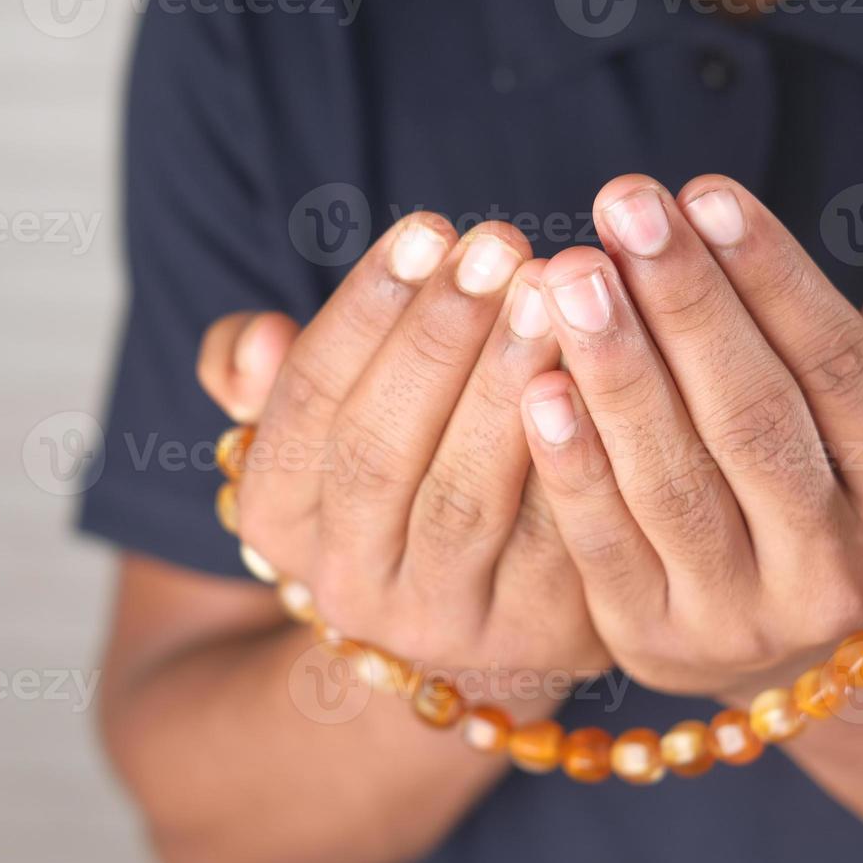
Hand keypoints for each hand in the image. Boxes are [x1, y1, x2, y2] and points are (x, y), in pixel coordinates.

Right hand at [197, 215, 610, 683]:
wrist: (470, 610)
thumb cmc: (392, 472)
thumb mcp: (311, 424)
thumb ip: (260, 372)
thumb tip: (262, 339)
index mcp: (276, 519)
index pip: (308, 402)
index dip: (365, 312)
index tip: (428, 230)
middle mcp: (344, 584)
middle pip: (378, 452)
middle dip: (440, 339)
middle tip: (499, 244)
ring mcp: (438, 620)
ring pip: (463, 498)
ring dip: (506, 386)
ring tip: (553, 291)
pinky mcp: (531, 632)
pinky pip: (553, 538)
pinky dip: (575, 454)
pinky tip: (601, 372)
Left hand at [519, 173, 862, 695]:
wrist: (800, 639)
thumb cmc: (855, 486)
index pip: (842, 373)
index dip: (773, 279)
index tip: (706, 194)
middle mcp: (835, 571)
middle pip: (753, 420)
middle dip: (683, 304)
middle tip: (624, 206)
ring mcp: (740, 616)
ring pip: (674, 482)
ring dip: (617, 371)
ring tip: (568, 277)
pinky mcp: (654, 637)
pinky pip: (605, 548)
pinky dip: (572, 466)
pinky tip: (537, 386)